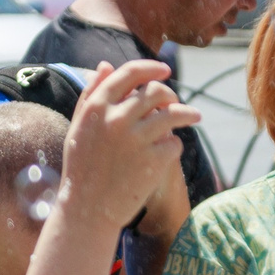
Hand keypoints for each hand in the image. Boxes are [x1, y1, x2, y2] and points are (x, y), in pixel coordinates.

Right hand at [62, 60, 200, 231]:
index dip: (152, 68)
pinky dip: (173, 146)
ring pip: (174, 113)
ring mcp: (137, 139)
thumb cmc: (82, 167)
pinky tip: (168, 152)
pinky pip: (175, 143)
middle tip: (175, 102)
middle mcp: (117, 119)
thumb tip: (107, 65)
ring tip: (195, 116)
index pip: (130, 73)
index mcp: (97, 107)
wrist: (87, 209)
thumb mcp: (80, 126)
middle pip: (157, 91)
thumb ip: (92, 94)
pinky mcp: (154, 160)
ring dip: (188, 113)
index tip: (165, 69)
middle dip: (171, 94)